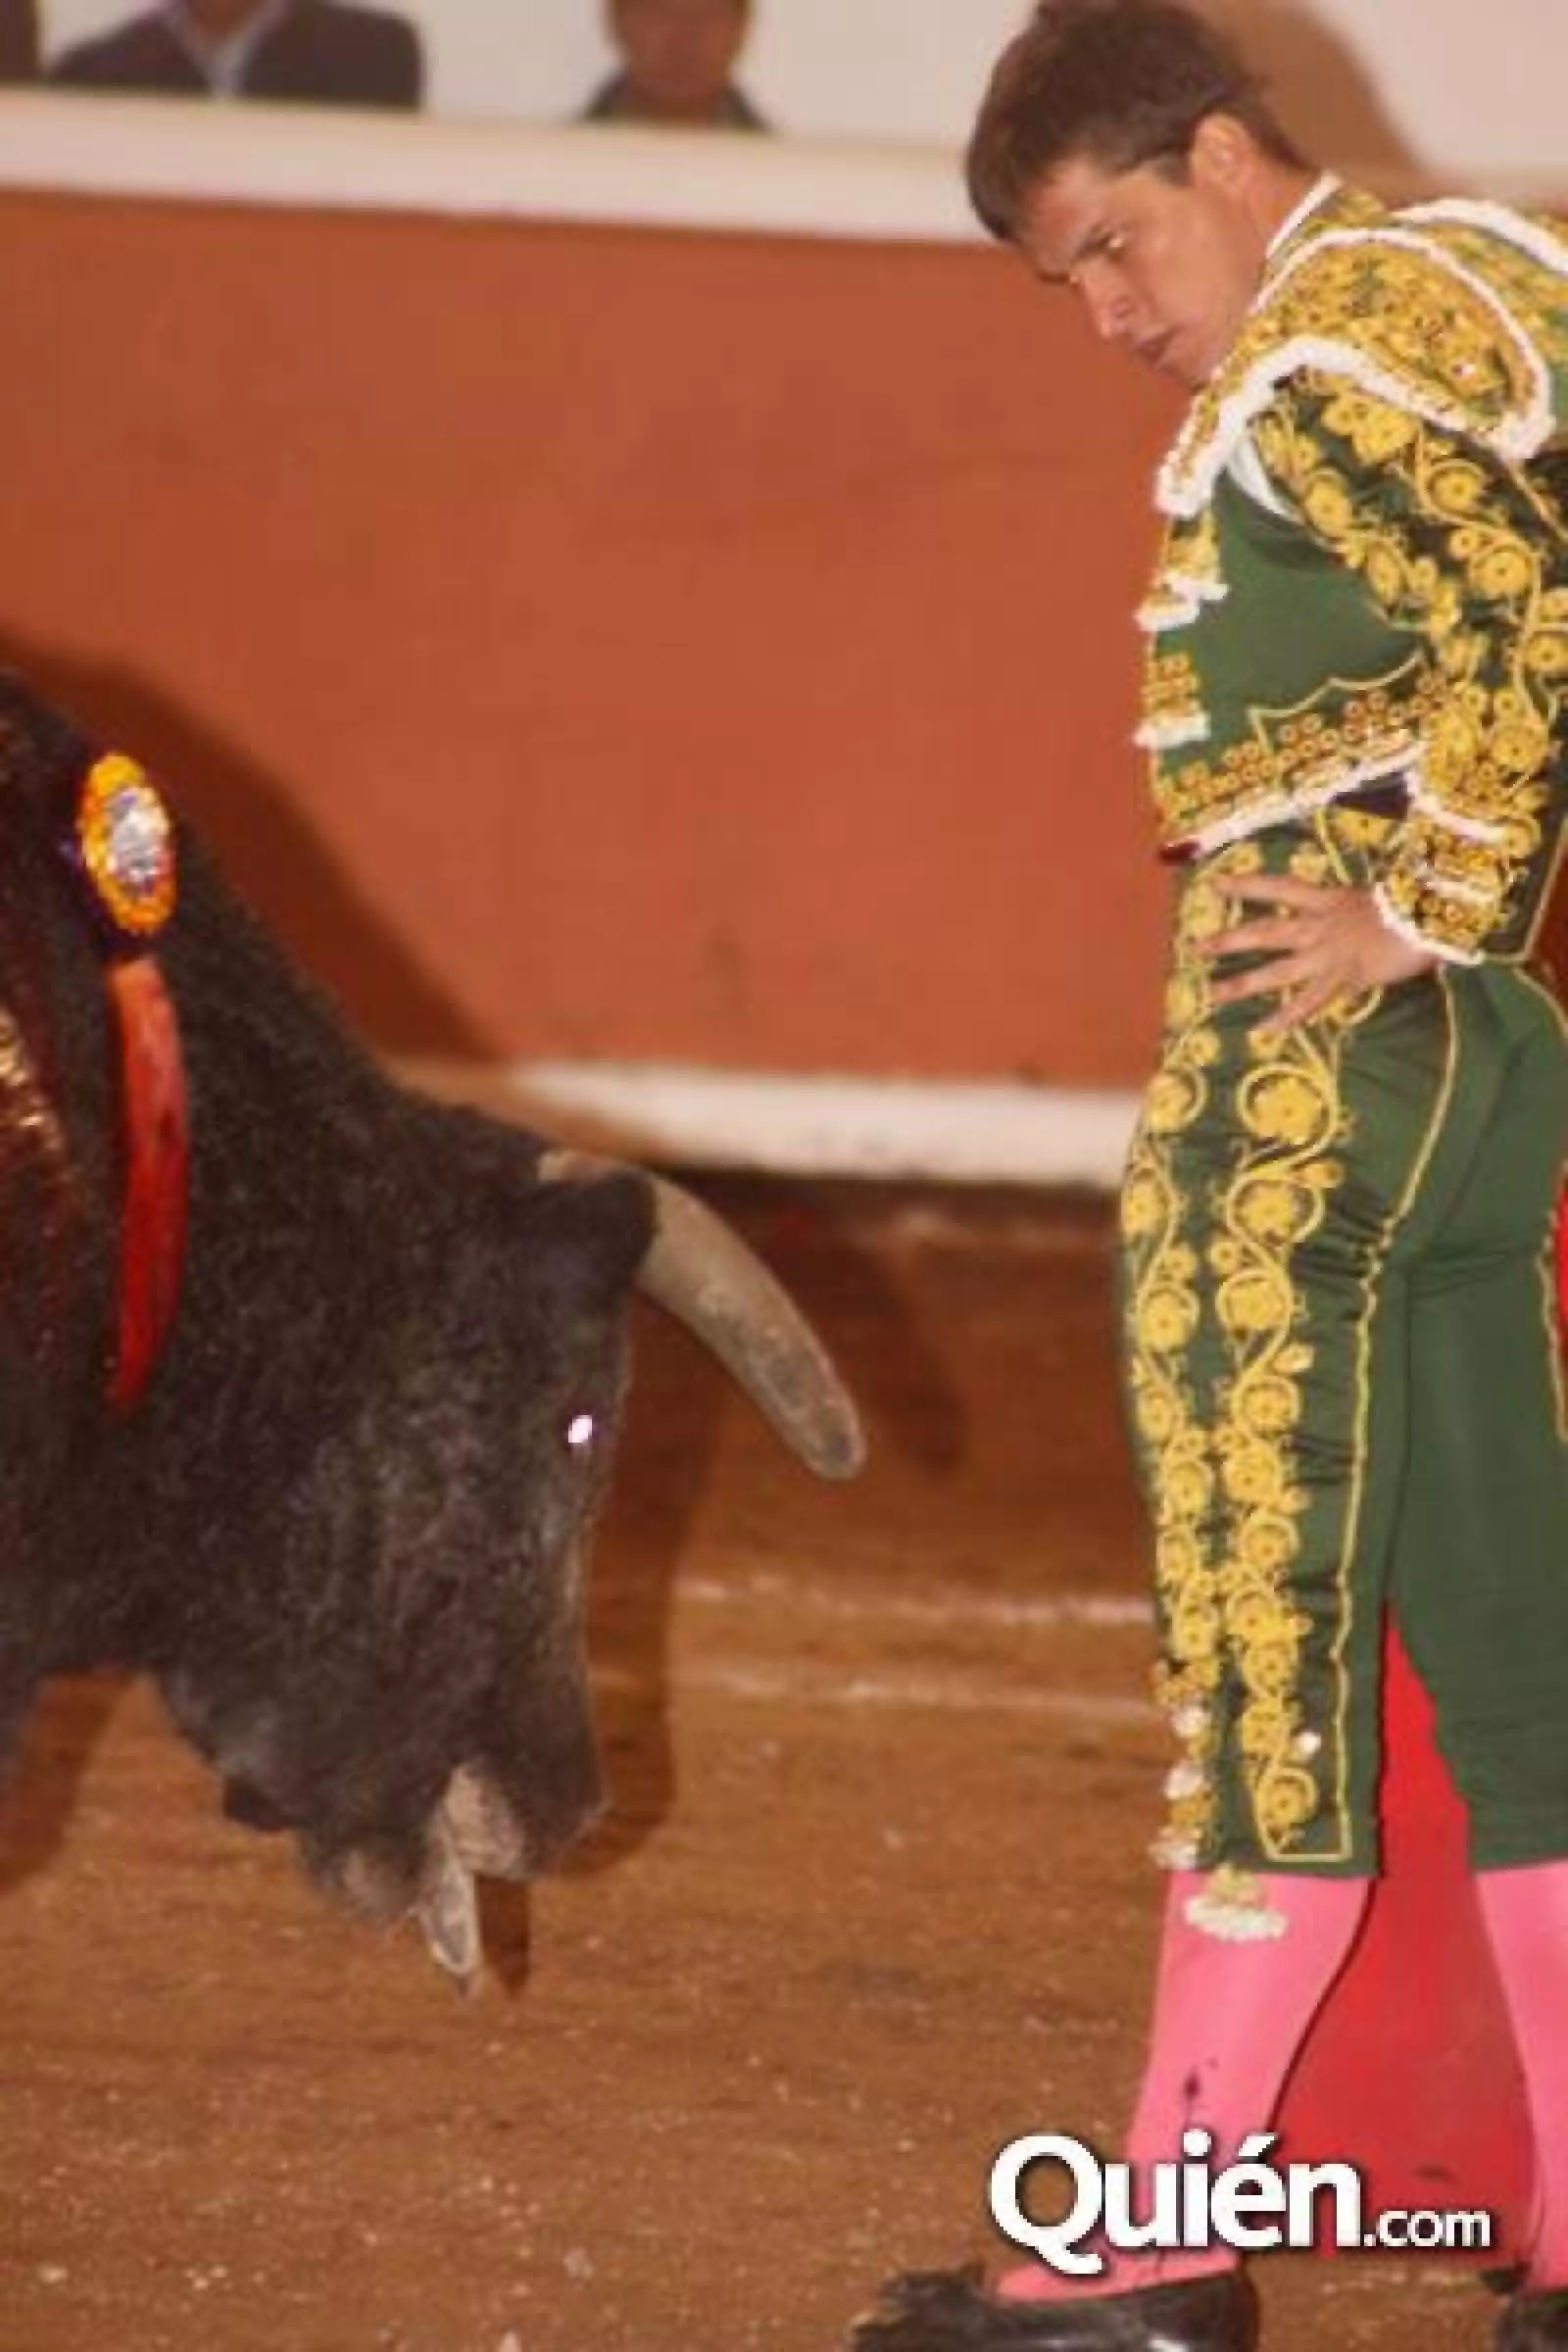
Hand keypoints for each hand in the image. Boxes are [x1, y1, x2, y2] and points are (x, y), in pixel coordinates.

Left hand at [1201, 875, 1434, 1031]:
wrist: (1430, 918)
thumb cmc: (1415, 906)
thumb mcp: (1380, 899)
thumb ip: (1359, 909)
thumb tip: (1356, 916)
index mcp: (1328, 900)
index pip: (1278, 887)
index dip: (1246, 885)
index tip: (1215, 885)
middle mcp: (1319, 926)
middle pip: (1266, 931)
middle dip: (1230, 939)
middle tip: (1198, 946)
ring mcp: (1327, 954)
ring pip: (1276, 970)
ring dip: (1242, 983)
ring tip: (1211, 995)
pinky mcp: (1343, 979)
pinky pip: (1308, 1002)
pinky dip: (1285, 1018)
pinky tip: (1261, 1032)